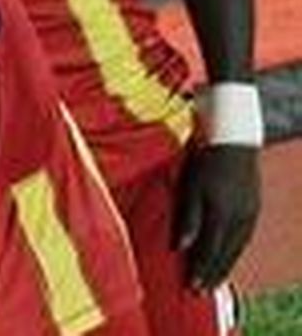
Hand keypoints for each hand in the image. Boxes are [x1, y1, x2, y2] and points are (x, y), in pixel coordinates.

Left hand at [175, 144, 260, 288]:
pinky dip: (234, 252)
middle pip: (226, 254)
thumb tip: (179, 248)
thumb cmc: (204, 162)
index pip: (210, 250)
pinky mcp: (254, 209)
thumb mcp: (191, 188)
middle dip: (213, 275)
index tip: (191, 288)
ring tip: (214, 282)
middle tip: (200, 293)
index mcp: (223, 214)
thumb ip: (188, 219)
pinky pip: (244, 238)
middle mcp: (241, 219)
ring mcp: (251, 214)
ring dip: (225, 266)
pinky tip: (227, 257)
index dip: (200, 270)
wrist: (234, 141)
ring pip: (238, 248)